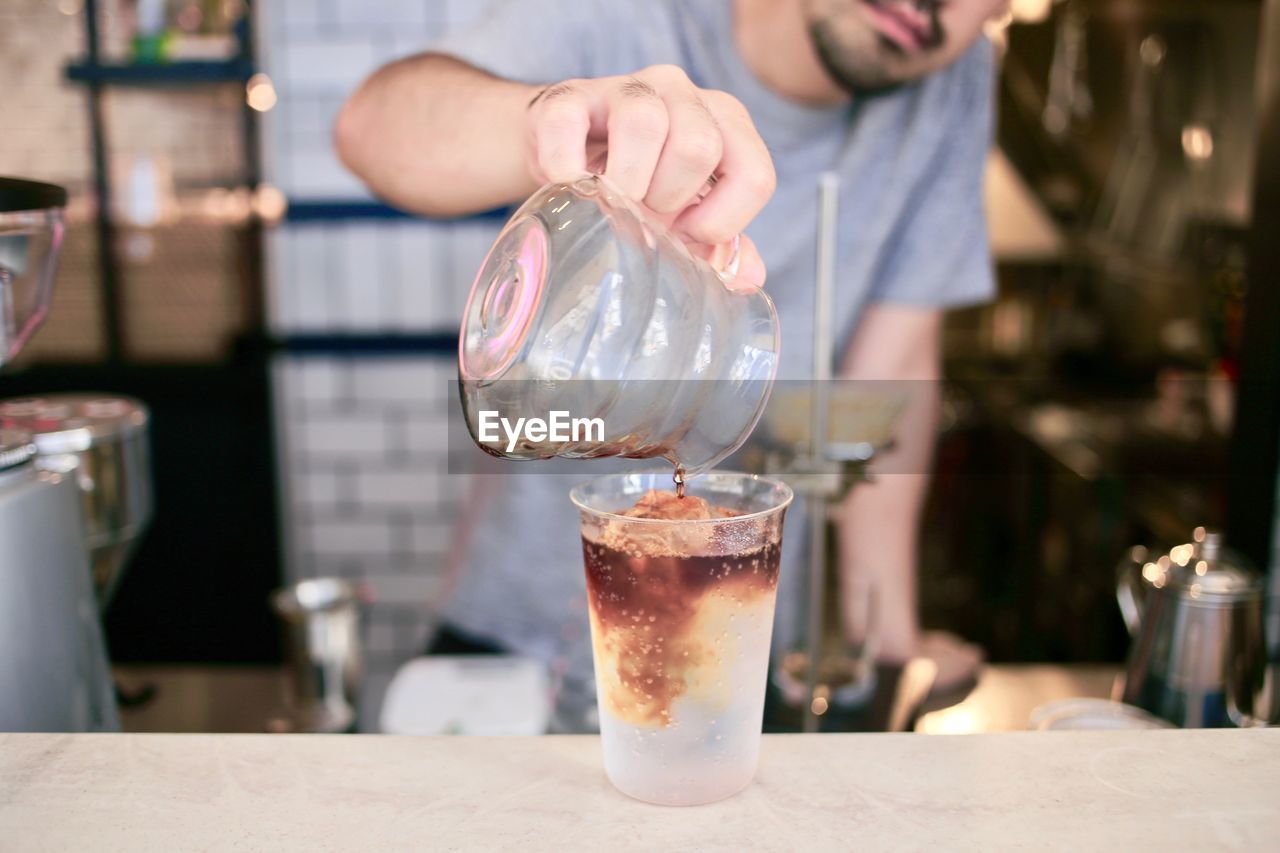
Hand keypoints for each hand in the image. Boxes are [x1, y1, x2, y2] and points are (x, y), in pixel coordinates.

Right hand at [524, 65, 774, 288]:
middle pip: (698, 146)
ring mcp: (624, 87)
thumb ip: (718, 246)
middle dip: (669, 198)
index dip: (723, 221)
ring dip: (626, 182)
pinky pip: (567, 124)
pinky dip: (566, 170)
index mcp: (723, 121)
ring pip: (644, 122)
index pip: (753, 174)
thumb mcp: (683, 216)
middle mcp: (681, 92)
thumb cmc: (638, 185)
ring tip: (611, 201)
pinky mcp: (566, 95)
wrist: (567, 154)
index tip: (687, 234)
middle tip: (644, 212)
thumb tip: (749, 278)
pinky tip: (569, 189)